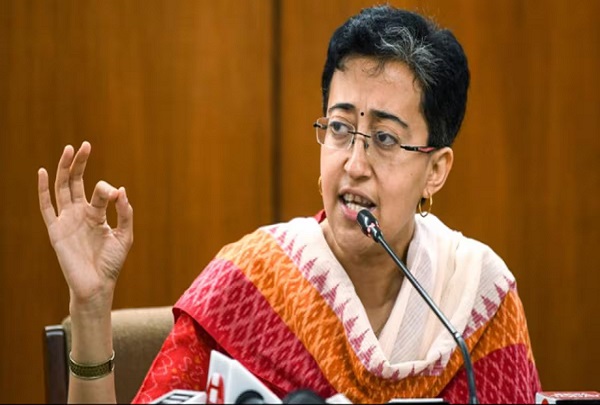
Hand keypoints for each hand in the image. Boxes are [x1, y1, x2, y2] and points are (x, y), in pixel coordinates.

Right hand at [38, 141, 132, 310]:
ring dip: (65, 169)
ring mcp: (67, 220)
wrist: (97, 285)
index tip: (114, 195)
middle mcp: (80, 214)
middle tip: (85, 145)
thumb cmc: (111, 263)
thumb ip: (125, 213)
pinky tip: (43, 172)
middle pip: (77, 182)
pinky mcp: (56, 230)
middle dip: (81, 163)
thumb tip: (121, 190)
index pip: (99, 192)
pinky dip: (43, 190)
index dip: (107, 189)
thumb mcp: (125, 236)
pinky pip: (46, 207)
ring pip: (62, 189)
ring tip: (70, 150)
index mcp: (97, 214)